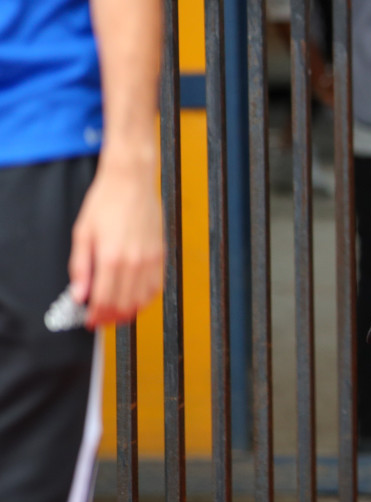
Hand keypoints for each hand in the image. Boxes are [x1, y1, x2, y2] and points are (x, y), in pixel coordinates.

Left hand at [68, 155, 163, 327]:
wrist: (132, 181)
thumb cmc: (106, 201)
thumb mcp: (82, 233)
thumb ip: (80, 267)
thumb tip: (79, 294)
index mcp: (111, 257)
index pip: (104, 299)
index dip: (96, 315)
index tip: (90, 321)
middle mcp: (134, 261)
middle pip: (124, 303)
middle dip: (111, 317)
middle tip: (101, 320)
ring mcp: (150, 258)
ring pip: (142, 298)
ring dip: (129, 311)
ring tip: (117, 314)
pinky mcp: (161, 253)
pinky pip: (157, 285)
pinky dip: (146, 298)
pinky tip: (136, 299)